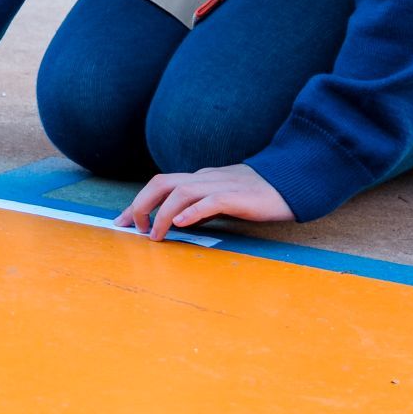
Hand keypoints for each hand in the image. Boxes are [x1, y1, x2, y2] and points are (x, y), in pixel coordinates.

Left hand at [119, 162, 290, 238]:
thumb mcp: (220, 198)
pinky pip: (210, 200)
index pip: (159, 184)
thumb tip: (176, 221)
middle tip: (133, 229)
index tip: (122, 222)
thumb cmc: (255, 194)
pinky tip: (181, 224)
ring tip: (155, 235)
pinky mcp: (237, 196)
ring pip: (181, 191)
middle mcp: (204, 178)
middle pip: (162, 183)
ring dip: (163, 214)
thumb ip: (199, 206)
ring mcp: (220, 185)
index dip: (138, 202)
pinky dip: (192, 211)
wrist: (290, 183)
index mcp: (198, 178)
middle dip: (141, 204)